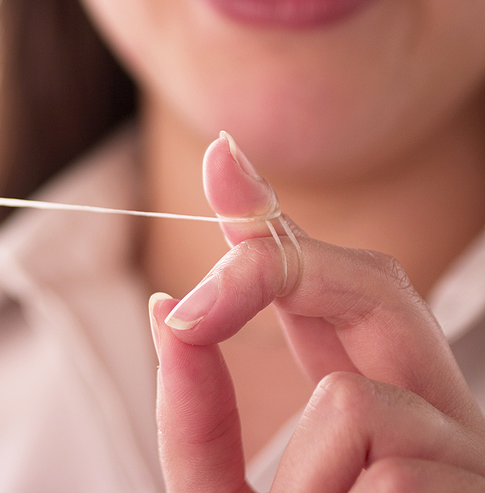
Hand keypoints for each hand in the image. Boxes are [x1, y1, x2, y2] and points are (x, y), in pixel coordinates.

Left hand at [151, 133, 484, 491]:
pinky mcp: (480, 490)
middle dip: (269, 272)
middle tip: (188, 314)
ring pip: (355, 402)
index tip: (223, 158)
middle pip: (372, 284)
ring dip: (304, 485)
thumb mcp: (223, 489)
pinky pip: (387, 476)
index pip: (328, 289)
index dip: (274, 222)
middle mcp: (432, 411)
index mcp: (377, 402)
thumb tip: (166, 311)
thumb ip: (196, 414)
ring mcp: (466, 450)